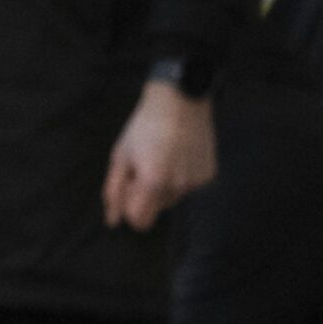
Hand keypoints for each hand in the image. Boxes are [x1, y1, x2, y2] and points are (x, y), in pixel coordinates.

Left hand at [101, 79, 215, 230]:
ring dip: (164, 185)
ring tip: (162, 156)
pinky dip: (181, 176)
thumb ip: (114, 191)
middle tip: (143, 165)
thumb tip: (113, 222)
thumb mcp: (121, 156)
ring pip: (173, 197)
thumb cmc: (143, 127)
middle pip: (156, 208)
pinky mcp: (209, 175)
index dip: (130, 209)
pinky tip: (179, 154)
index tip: (128, 191)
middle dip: (146, 193)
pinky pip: (189, 186)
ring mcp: (197, 182)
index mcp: (152, 182)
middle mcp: (178, 187)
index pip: (140, 221)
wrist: (179, 102)